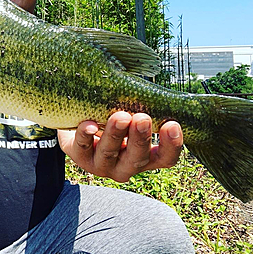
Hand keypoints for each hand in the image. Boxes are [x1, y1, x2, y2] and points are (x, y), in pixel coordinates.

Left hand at [58, 111, 182, 181]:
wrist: (79, 126)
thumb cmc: (112, 118)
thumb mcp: (130, 115)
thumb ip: (141, 107)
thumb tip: (149, 87)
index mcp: (144, 157)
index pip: (165, 158)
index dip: (172, 145)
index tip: (173, 124)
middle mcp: (125, 165)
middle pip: (137, 158)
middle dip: (140, 137)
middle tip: (142, 118)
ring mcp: (102, 164)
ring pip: (109, 152)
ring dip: (115, 134)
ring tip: (119, 116)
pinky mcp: (80, 157)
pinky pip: (82, 147)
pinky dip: (85, 135)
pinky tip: (88, 125)